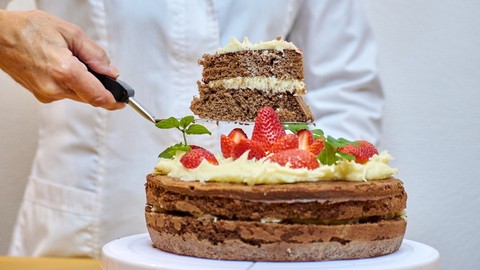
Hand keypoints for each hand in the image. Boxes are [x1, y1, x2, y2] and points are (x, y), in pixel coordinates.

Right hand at [0, 9, 124, 109]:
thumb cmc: (27, 29)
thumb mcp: (69, 32)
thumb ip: (95, 54)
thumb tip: (111, 71)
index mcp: (65, 72)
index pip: (98, 96)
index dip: (114, 100)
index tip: (123, 101)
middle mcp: (55, 88)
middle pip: (89, 96)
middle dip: (97, 84)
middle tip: (94, 67)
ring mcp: (46, 94)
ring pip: (77, 94)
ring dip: (82, 81)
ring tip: (69, 59)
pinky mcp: (41, 95)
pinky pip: (64, 92)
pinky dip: (69, 82)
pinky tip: (59, 65)